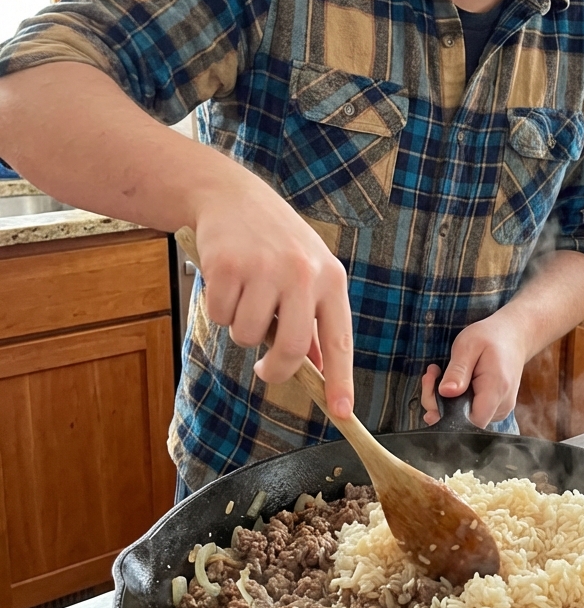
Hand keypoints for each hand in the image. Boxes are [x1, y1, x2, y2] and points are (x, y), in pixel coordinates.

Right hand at [191, 170, 353, 419]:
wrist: (232, 196)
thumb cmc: (274, 242)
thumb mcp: (307, 272)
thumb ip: (313, 318)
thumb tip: (316, 370)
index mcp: (330, 278)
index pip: (339, 339)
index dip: (341, 379)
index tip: (341, 411)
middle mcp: (302, 273)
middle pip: (291, 349)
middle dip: (275, 370)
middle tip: (264, 370)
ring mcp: (264, 268)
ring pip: (249, 336)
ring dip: (241, 327)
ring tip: (245, 295)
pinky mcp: (228, 266)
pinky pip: (220, 316)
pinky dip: (219, 308)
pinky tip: (227, 280)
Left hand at [420, 315, 527, 428]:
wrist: (514, 336)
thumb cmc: (491, 337)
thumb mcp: (468, 345)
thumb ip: (458, 371)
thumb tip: (446, 393)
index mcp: (496, 389)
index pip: (472, 422)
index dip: (448, 414)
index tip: (435, 389)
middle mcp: (501, 405)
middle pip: (465, 422)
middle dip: (439, 403)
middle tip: (431, 375)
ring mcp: (500, 409)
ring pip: (465, 419)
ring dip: (445, 400)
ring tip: (438, 373)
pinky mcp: (494, 408)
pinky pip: (471, 412)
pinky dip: (456, 400)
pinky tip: (452, 381)